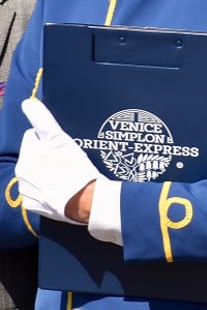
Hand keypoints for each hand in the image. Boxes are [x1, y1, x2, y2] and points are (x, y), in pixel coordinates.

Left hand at [16, 97, 100, 223]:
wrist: (84, 200)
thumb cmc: (73, 167)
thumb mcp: (60, 139)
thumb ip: (42, 119)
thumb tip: (27, 102)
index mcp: (26, 155)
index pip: (33, 138)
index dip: (49, 139)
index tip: (62, 146)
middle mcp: (20, 174)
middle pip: (33, 157)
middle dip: (46, 157)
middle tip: (67, 161)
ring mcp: (26, 192)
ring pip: (36, 175)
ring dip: (47, 173)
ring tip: (66, 175)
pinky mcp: (32, 206)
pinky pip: (38, 193)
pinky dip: (47, 190)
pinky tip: (61, 189)